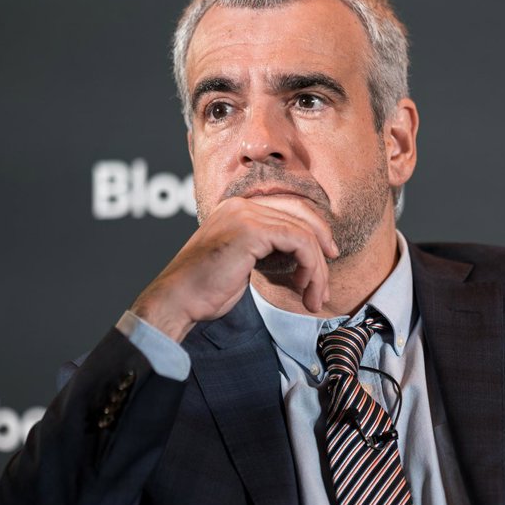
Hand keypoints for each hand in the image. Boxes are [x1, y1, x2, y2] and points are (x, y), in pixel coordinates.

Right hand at [130, 195, 339, 340]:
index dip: (314, 233)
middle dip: (322, 249)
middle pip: (301, 216)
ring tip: (315, 297)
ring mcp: (245, 214)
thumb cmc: (205, 289)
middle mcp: (241, 204)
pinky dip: (310, 266)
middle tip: (326, 283)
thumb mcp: (241, 262)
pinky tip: (304, 288)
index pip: (289, 210)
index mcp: (237, 208)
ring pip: (304, 233)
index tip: (325, 261)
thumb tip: (301, 253)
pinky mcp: (252, 230)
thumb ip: (266, 250)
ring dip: (316, 269)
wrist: (178, 300)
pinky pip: (299, 241)